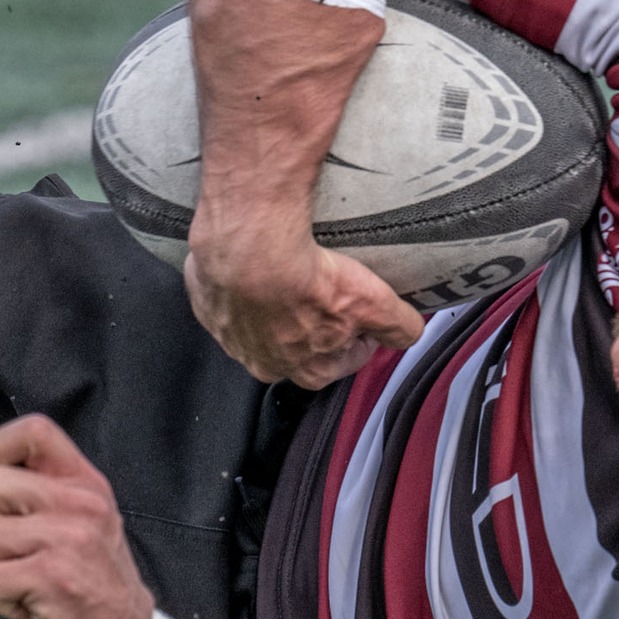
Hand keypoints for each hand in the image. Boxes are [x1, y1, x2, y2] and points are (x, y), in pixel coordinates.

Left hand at [0, 414, 154, 618]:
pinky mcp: (50, 577)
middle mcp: (80, 504)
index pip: (35, 430)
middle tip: (19, 552)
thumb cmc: (92, 588)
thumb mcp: (66, 532)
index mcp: (85, 485)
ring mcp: (67, 539)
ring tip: (27, 581)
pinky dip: (0, 598)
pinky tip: (31, 604)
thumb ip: (16, 506)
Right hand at [183, 230, 422, 389]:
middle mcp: (266, 363)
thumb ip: (399, 325)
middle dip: (313, 325)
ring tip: (287, 274)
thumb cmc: (305, 279)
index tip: (360, 313)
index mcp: (308, 370)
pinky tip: (254, 266)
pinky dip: (241, 289)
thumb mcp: (373, 302)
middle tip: (323, 289)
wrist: (247, 248)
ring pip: (260, 328)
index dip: (357, 336)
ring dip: (273, 308)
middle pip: (299, 349)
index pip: (343, 362)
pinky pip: (228, 303)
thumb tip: (411, 333)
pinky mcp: (207, 307)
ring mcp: (231, 338)